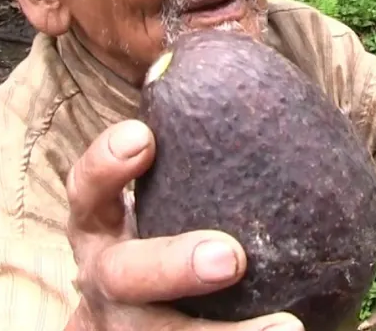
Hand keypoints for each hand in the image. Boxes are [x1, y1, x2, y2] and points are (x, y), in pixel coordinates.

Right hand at [64, 119, 303, 330]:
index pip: (87, 188)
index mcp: (99, 223)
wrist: (131, 317)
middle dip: (170, 264)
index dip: (106, 163)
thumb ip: (192, 144)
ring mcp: (125, 326)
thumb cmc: (159, 226)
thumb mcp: (164, 188)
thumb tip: (248, 70)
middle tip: (230, 258)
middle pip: (122, 275)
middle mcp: (104, 275)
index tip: (143, 136)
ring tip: (288, 327)